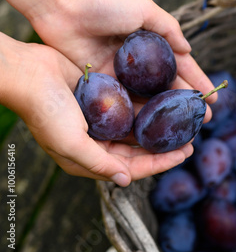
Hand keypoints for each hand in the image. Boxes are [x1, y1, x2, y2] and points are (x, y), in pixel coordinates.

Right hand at [1, 35, 192, 185]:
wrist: (29, 72)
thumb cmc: (45, 109)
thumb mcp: (70, 142)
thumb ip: (98, 163)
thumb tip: (125, 179)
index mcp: (88, 156)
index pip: (131, 167)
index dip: (160, 162)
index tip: (186, 152)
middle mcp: (96, 139)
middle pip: (137, 146)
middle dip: (164, 144)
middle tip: (190, 135)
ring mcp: (99, 117)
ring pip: (136, 124)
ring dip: (157, 122)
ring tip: (181, 116)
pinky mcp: (101, 96)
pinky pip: (128, 102)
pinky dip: (145, 102)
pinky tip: (162, 96)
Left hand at [31, 0, 215, 118]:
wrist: (64, 8)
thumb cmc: (106, 4)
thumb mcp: (144, 9)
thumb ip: (169, 28)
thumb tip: (189, 49)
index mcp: (150, 42)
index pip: (180, 65)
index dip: (197, 80)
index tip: (213, 97)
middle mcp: (137, 62)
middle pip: (166, 87)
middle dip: (186, 103)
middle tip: (203, 120)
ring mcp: (119, 75)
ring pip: (147, 99)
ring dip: (164, 114)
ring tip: (183, 130)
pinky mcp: (101, 84)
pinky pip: (123, 103)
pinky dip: (137, 116)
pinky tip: (150, 130)